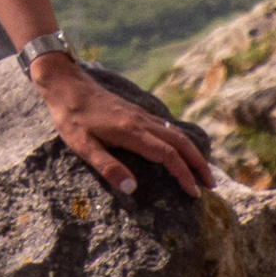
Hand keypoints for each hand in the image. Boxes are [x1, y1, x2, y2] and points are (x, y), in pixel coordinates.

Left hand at [33, 58, 214, 197]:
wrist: (65, 83)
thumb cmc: (70, 116)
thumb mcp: (82, 145)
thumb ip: (107, 167)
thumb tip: (132, 189)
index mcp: (132, 132)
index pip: (168, 156)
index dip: (184, 175)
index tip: (195, 193)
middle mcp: (142, 121)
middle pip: (180, 142)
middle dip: (198, 164)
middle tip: (210, 185)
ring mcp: (140, 114)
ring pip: (176, 133)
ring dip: (192, 152)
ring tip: (201, 171)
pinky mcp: (135, 111)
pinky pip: (166, 126)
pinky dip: (180, 140)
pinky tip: (178, 149)